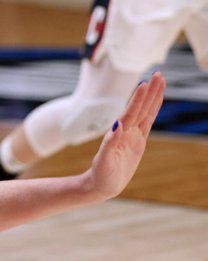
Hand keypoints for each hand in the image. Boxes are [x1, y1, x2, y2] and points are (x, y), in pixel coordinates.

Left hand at [83, 72, 164, 199]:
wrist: (101, 185)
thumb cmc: (100, 175)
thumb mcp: (104, 161)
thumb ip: (109, 144)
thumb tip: (116, 126)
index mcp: (118, 134)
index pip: (130, 113)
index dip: (138, 99)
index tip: (145, 84)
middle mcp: (125, 131)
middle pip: (140, 108)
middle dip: (150, 92)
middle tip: (159, 74)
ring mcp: (132, 135)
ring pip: (145, 112)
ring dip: (153, 97)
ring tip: (160, 81)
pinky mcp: (138, 141)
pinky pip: (147, 122)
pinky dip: (153, 110)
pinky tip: (157, 100)